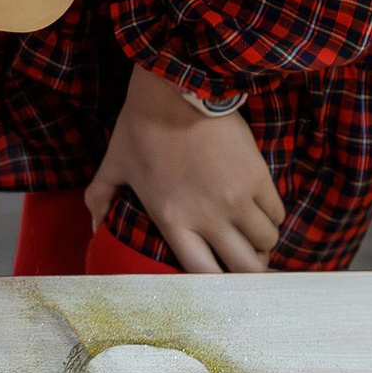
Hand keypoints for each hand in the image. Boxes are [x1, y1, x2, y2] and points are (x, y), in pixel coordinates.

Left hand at [85, 64, 282, 273]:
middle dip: (248, 270)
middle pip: (244, 267)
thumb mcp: (114, 164)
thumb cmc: (141, 127)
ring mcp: (236, 199)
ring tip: (255, 236)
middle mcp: (208, 217)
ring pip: (267, 241)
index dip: (215, 283)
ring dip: (262, 243)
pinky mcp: (257, 177)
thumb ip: (100, 199)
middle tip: (245, 260)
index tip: (218, 278)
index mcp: (173, 220)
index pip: (203, 273)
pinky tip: (261, 212)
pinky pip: (277, 213)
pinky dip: (272, 217)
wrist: (175, 89)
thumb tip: (95, 228)